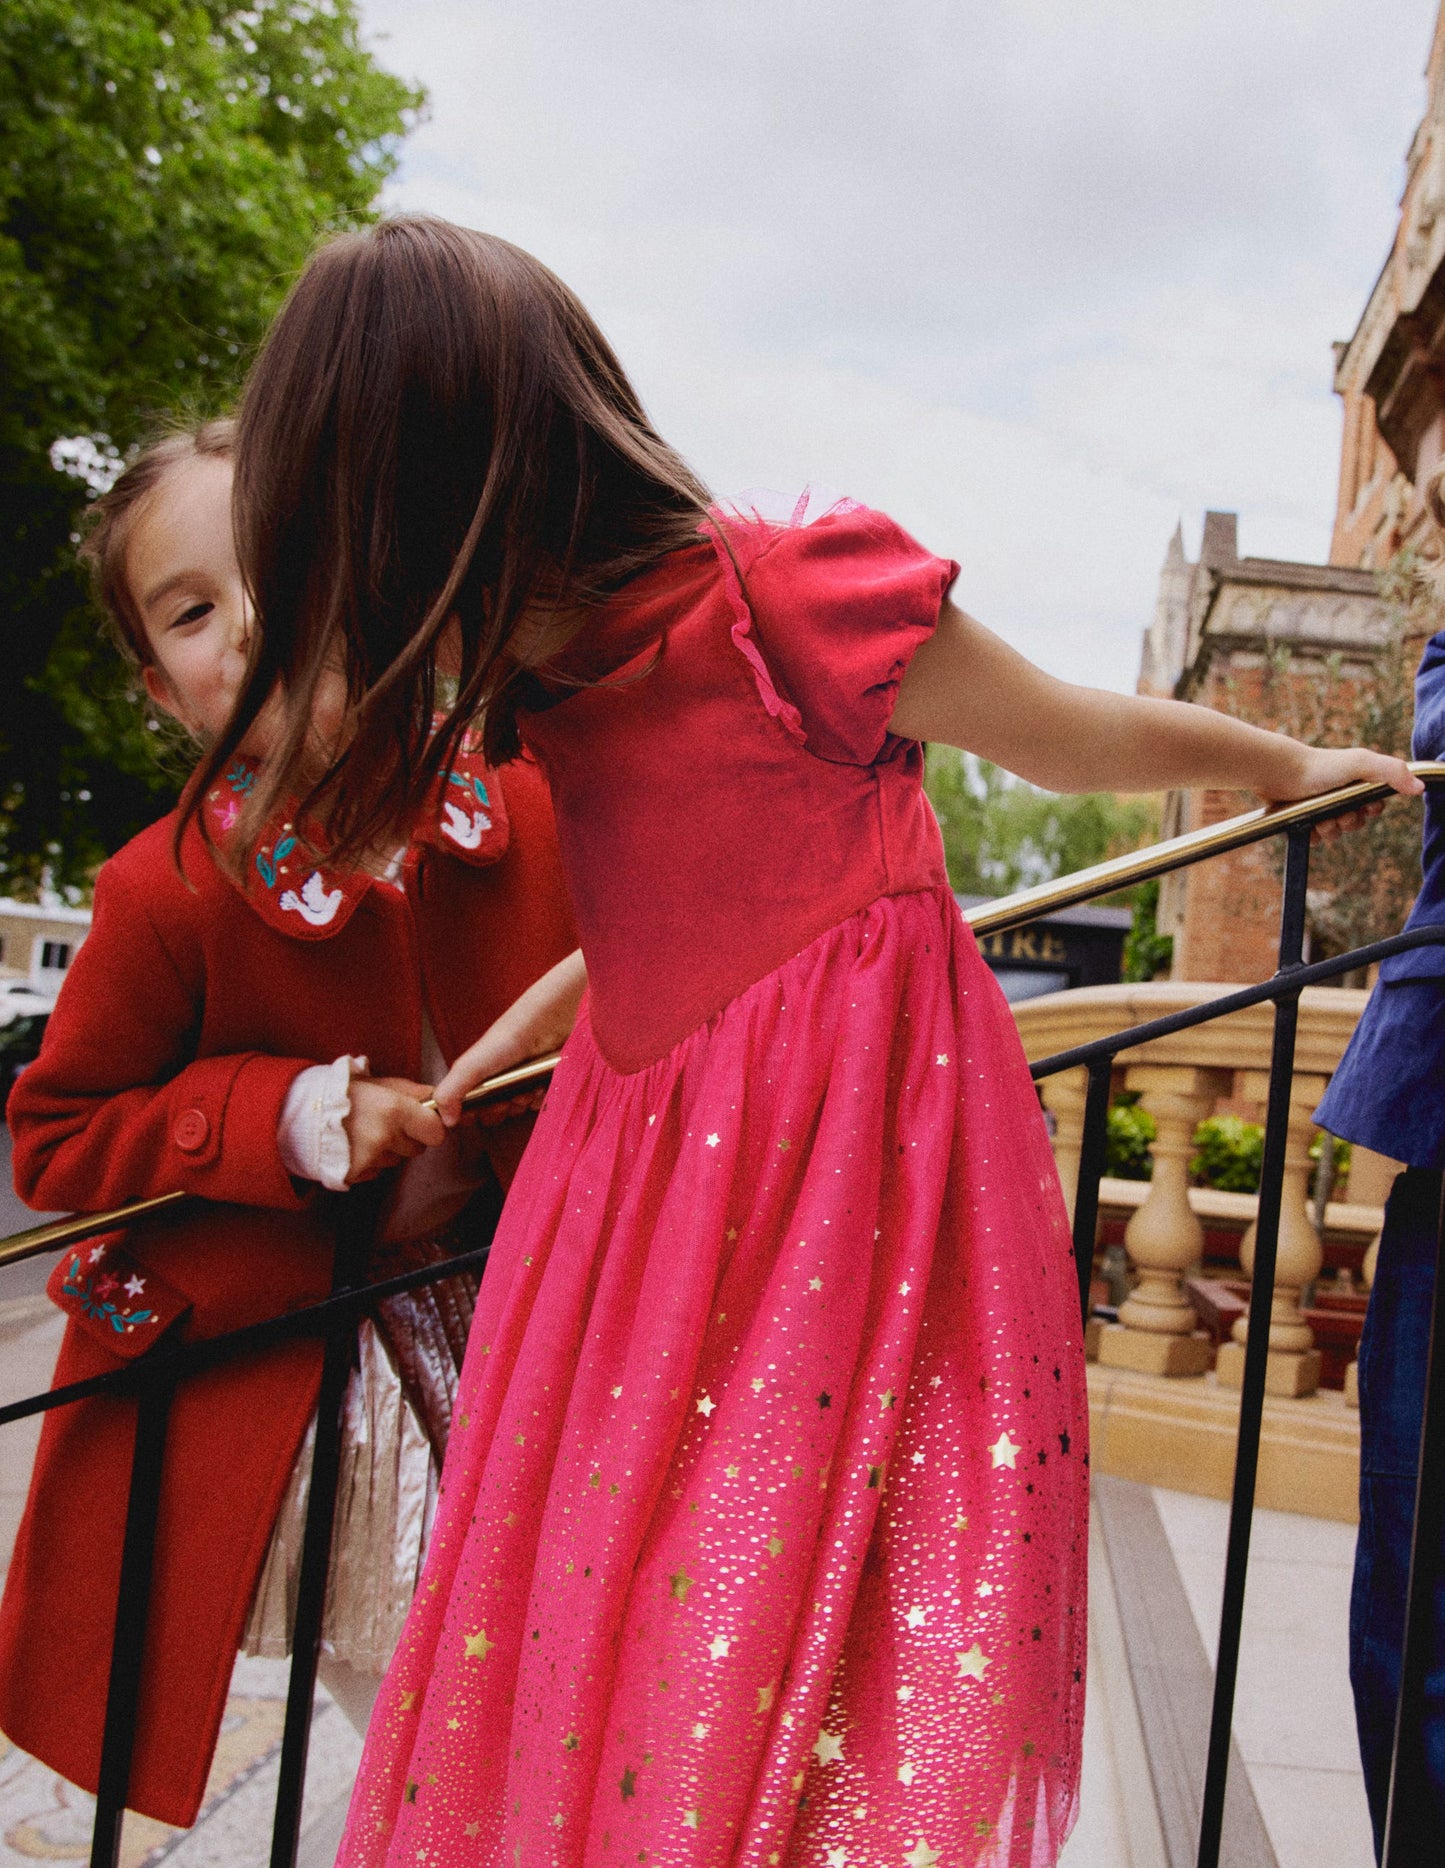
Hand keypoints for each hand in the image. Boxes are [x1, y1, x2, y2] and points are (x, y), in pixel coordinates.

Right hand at [344, 1077, 446, 1182]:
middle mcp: (384, 1136)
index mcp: (393, 1109)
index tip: (422, 1124)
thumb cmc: (339, 1094)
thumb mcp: (376, 1083)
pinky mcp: (355, 1174)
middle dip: (407, 1139)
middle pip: (417, 1149)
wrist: (297, 1115)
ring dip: (386, 1151)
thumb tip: (435, 1097)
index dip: (430, 1128)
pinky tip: (352, 1147)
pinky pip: (376, 1172)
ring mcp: (370, 1158)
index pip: (435, 1132)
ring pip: (396, 1161)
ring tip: (362, 1134)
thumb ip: (409, 1090)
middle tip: (384, 1124)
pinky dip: (369, 1163)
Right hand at [433, 949, 586, 1126]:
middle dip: (499, 1110)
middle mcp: (499, 1081)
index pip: (468, 1108)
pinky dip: (540, 1100)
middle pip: (494, 1114)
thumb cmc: (509, 1037)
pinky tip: (541, 1087)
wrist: (553, 1022)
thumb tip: (446, 1121)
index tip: (478, 1111)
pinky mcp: (545, 1083)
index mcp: (478, 1076)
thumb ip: (451, 1091)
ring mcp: (523, 1083)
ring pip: (517, 1111)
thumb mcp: (473, 1064)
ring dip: (521, 1104)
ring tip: (527, 1088)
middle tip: (506, 1099)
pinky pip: (541, 1105)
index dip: (472, 1115)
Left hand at [1262, 747, 1423, 843]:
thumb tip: (1419, 787)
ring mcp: (1319, 808)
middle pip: (1356, 823)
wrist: (1281, 774)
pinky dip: (1312, 834)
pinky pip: (1313, 838)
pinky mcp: (1301, 819)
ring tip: (1320, 817)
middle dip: (1349, 821)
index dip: (1371, 811)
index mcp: (1355, 783)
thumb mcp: (1361, 763)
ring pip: (1335, 833)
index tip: (1364, 806)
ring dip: (1330, 828)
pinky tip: (1308, 824)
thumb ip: (1392, 771)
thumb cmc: (1322, 766)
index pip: (1374, 807)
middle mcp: (1338, 796)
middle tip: (1338, 812)